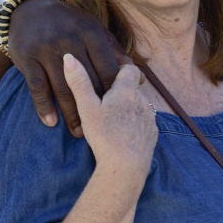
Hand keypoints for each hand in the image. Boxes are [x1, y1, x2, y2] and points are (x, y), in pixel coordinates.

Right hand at [8, 0, 125, 136]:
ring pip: (64, 88)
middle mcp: (70, 40)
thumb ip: (115, 53)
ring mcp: (47, 49)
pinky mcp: (27, 59)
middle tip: (103, 130)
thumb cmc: (71, 25)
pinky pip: (37, 87)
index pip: (109, 68)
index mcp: (92, 33)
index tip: (122, 112)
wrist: (31, 10)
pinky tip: (51, 122)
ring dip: (71, 114)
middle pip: (88, 81)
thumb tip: (139, 78)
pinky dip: (44, 106)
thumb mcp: (94, 31)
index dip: (115, 92)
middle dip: (97, 108)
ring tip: (78, 133)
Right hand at [61, 56, 156, 174]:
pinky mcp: (153, 133)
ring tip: (112, 120)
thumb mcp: (87, 107)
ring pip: (139, 105)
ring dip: (128, 108)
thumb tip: (69, 57)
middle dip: (120, 91)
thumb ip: (79, 82)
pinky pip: (144, 122)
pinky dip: (134, 124)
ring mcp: (150, 117)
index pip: (129, 69)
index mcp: (126, 90)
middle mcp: (142, 100)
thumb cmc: (104, 135)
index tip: (109, 74)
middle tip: (104, 101)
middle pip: (133, 88)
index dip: (120, 69)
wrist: (125, 165)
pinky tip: (122, 133)